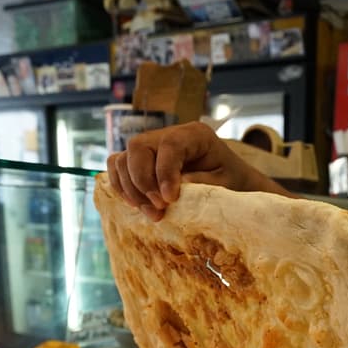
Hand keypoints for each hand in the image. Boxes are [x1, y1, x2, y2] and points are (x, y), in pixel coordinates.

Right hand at [105, 122, 266, 220]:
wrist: (230, 183)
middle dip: (143, 182)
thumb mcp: (225, 183)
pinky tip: (136, 205)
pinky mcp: (139, 161)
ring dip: (131, 189)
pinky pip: (117, 167)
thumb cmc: (231, 181)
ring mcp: (151, 146)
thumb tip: (174, 189)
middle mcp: (168, 134)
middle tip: (158, 209)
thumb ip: (202, 184)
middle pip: (138, 147)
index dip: (165, 172)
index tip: (169, 200)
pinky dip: (120, 186)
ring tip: (152, 213)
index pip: (170, 145)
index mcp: (195, 134)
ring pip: (123, 158)